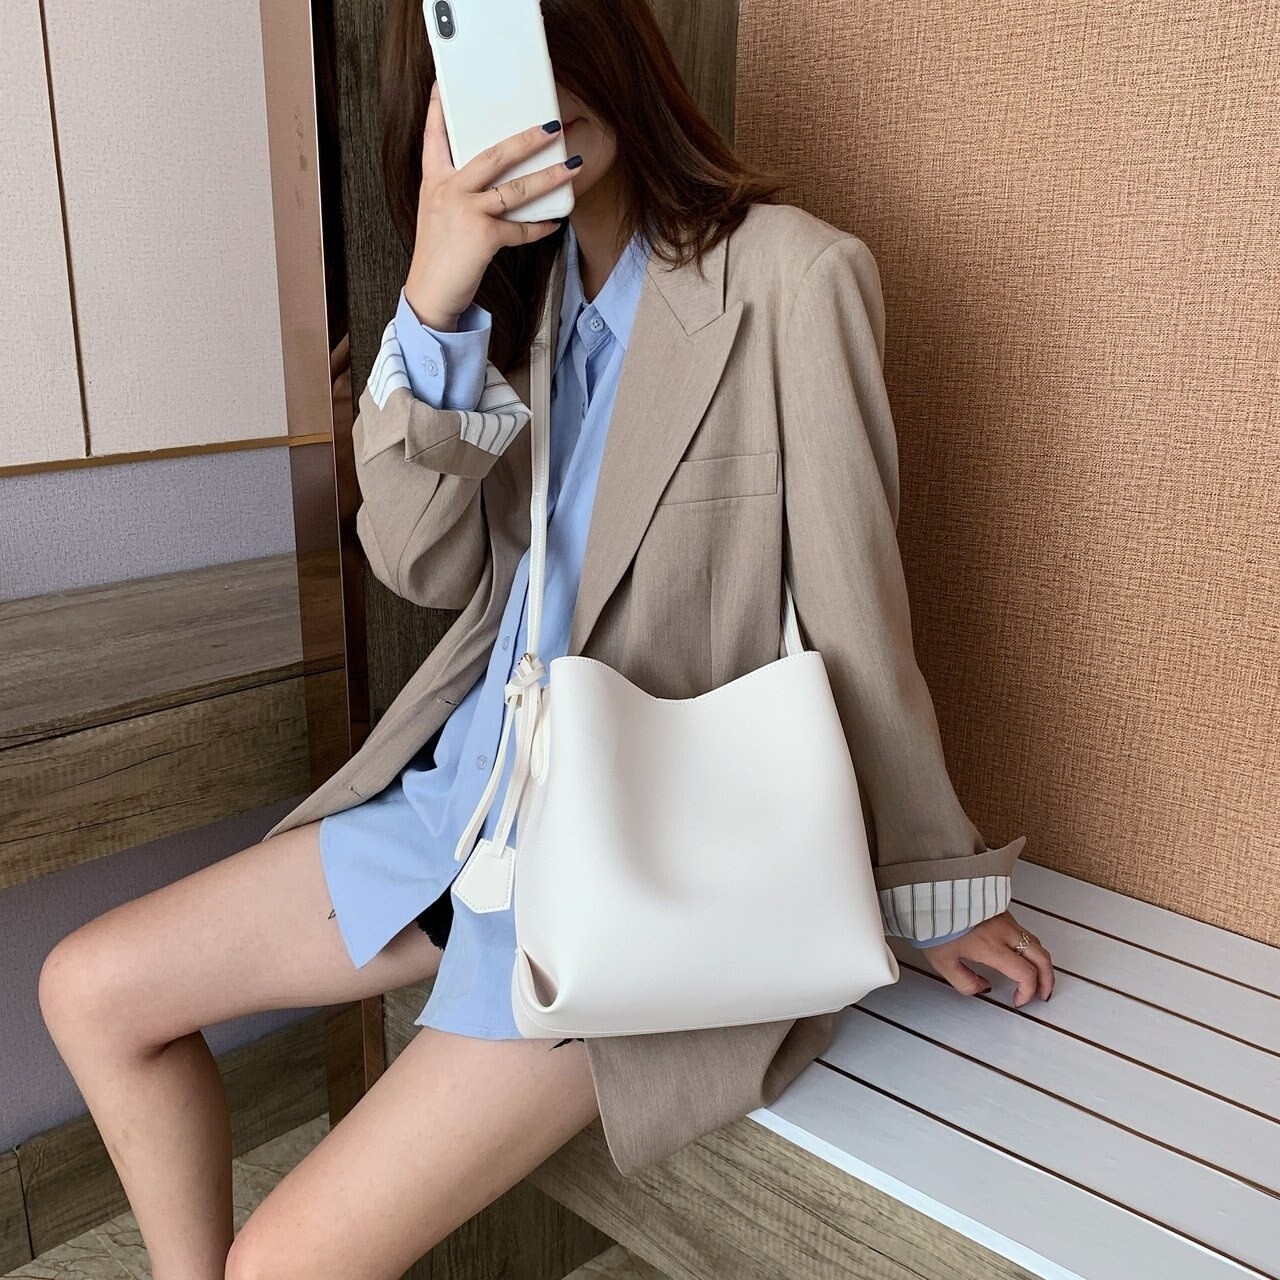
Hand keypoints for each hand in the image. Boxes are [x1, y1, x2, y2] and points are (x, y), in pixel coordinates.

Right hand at [405, 79, 576, 328]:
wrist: (429, 293)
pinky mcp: (483, 237)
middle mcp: (449, 190)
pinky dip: (539, 227)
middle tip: (550, 126)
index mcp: (434, 181)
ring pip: (515, 188)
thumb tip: (490, 177)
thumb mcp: (437, 212)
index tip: (444, 84)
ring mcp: (466, 212)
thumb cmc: (437, 254)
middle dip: (526, 139)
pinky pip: (520, 228)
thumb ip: (455, 189)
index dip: (439, 108)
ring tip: (571, 168)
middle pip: (493, 155)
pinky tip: (553, 224)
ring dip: (548, 178)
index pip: (435, 136)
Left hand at [915, 912, 1054, 1007]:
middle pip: (1041, 958)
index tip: (1018, 1000)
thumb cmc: (934, 922)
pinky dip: (1032, 949)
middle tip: (1043, 994)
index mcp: (991, 946)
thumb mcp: (942, 961)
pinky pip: (1026, 932)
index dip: (1027, 993)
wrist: (930, 892)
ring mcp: (1005, 919)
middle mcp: (1004, 931)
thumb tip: (982, 987)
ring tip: (1037, 977)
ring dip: (1042, 963)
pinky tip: (1023, 956)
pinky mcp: (1001, 910)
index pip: (1025, 974)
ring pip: (1036, 943)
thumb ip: (965, 981)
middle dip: (1047, 980)